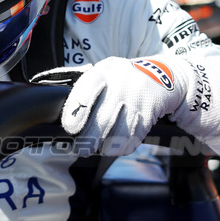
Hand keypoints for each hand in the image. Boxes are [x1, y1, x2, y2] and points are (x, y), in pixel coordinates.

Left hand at [58, 56, 186, 155]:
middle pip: (101, 120)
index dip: (74, 114)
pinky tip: (114, 147)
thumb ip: (84, 87)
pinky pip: (133, 138)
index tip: (69, 129)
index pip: (85, 93)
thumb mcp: (104, 71)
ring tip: (96, 150)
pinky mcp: (149, 114)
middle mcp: (121, 84)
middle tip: (81, 149)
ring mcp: (137, 100)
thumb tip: (55, 102)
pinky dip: (121, 147)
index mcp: (103, 72)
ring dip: (104, 147)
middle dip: (88, 140)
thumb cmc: (123, 78)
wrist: (164, 76)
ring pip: (117, 133)